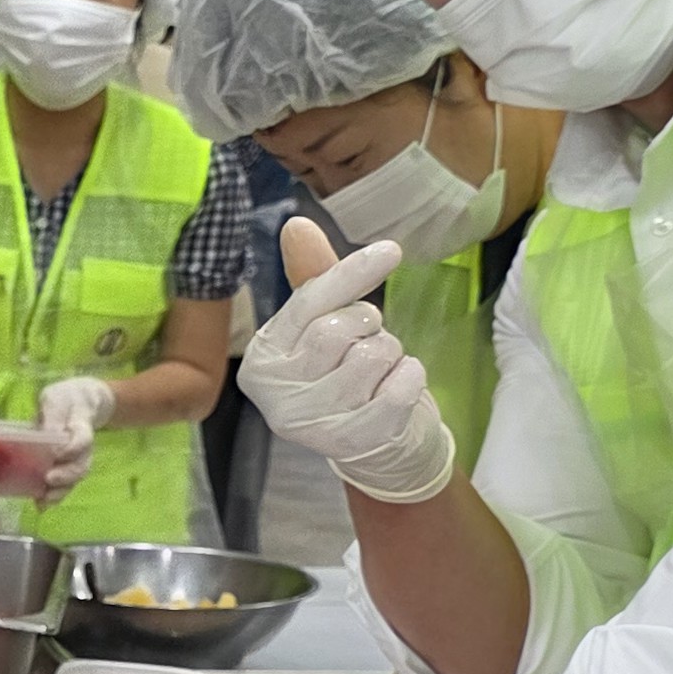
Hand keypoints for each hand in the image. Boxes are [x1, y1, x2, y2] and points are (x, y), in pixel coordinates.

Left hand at [35, 373, 117, 497]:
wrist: (80, 403)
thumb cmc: (65, 400)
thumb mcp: (56, 399)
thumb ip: (53, 414)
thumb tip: (46, 435)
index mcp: (81, 426)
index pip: (83, 439)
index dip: (73, 448)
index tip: (58, 453)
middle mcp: (83, 448)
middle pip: (81, 465)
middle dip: (66, 475)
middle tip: (49, 478)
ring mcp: (76, 460)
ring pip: (74, 479)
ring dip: (60, 491)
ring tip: (44, 500)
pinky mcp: (65, 468)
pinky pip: (64, 485)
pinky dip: (53, 497)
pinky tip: (39, 505)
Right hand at [238, 221, 455, 504]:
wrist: (374, 448)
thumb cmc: (345, 375)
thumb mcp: (323, 326)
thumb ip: (313, 279)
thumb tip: (295, 225)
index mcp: (262, 359)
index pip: (307, 303)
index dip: (351, 274)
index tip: (392, 251)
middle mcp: (276, 395)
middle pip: (338, 329)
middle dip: (368, 324)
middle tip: (365, 341)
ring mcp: (312, 424)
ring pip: (372, 355)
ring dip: (390, 353)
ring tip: (378, 372)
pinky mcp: (353, 442)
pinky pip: (399, 387)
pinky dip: (410, 376)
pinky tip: (397, 388)